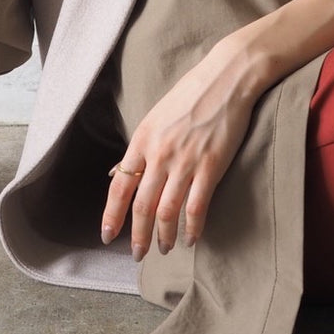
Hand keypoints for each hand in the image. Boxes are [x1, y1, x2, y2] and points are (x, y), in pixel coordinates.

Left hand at [100, 29, 267, 262]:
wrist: (226, 78)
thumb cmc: (191, 95)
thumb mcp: (155, 117)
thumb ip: (140, 148)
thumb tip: (119, 173)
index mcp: (142, 140)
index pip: (119, 186)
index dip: (111, 214)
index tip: (107, 235)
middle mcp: (159, 153)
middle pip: (141, 205)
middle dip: (136, 235)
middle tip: (137, 254)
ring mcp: (185, 161)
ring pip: (166, 210)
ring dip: (163, 236)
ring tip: (164, 248)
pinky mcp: (211, 165)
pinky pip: (196, 206)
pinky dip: (192, 227)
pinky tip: (191, 238)